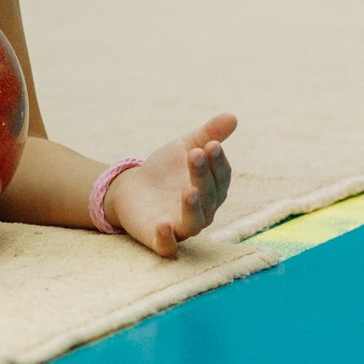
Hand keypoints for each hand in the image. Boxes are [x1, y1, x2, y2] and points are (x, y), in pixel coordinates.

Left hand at [99, 114, 235, 258]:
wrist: (131, 187)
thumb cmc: (166, 169)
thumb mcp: (184, 147)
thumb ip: (208, 134)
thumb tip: (232, 116)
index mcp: (213, 189)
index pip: (222, 177)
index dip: (218, 162)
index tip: (211, 144)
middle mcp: (203, 211)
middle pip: (209, 197)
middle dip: (203, 175)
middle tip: (195, 154)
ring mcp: (182, 227)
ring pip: (194, 223)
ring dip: (193, 208)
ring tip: (189, 190)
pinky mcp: (159, 239)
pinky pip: (167, 246)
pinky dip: (166, 239)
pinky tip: (162, 225)